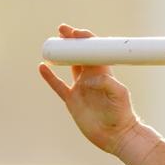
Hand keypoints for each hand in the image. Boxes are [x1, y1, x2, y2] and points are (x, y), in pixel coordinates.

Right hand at [39, 24, 138, 154]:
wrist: (116, 134)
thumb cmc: (122, 113)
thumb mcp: (120, 94)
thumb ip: (107, 83)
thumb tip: (89, 79)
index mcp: (105, 73)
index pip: (94, 52)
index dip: (86, 40)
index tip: (77, 33)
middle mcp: (92, 78)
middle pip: (81, 55)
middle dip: (72, 42)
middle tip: (63, 30)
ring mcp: (81, 89)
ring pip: (70, 66)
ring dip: (63, 55)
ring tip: (53, 43)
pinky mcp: (72, 100)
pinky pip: (58, 85)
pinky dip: (50, 77)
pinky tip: (42, 66)